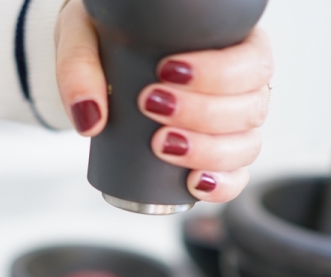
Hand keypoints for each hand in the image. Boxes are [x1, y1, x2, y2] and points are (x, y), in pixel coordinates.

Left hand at [55, 0, 273, 202]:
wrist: (96, 60)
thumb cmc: (104, 36)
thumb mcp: (84, 35)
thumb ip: (80, 68)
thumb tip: (91, 119)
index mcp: (230, 42)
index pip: (250, 60)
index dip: (220, 72)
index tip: (167, 71)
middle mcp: (240, 84)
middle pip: (250, 107)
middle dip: (202, 113)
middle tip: (151, 105)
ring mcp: (231, 124)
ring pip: (245, 145)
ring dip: (207, 150)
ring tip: (160, 144)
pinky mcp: (216, 156)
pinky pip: (235, 177)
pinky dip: (220, 185)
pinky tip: (193, 183)